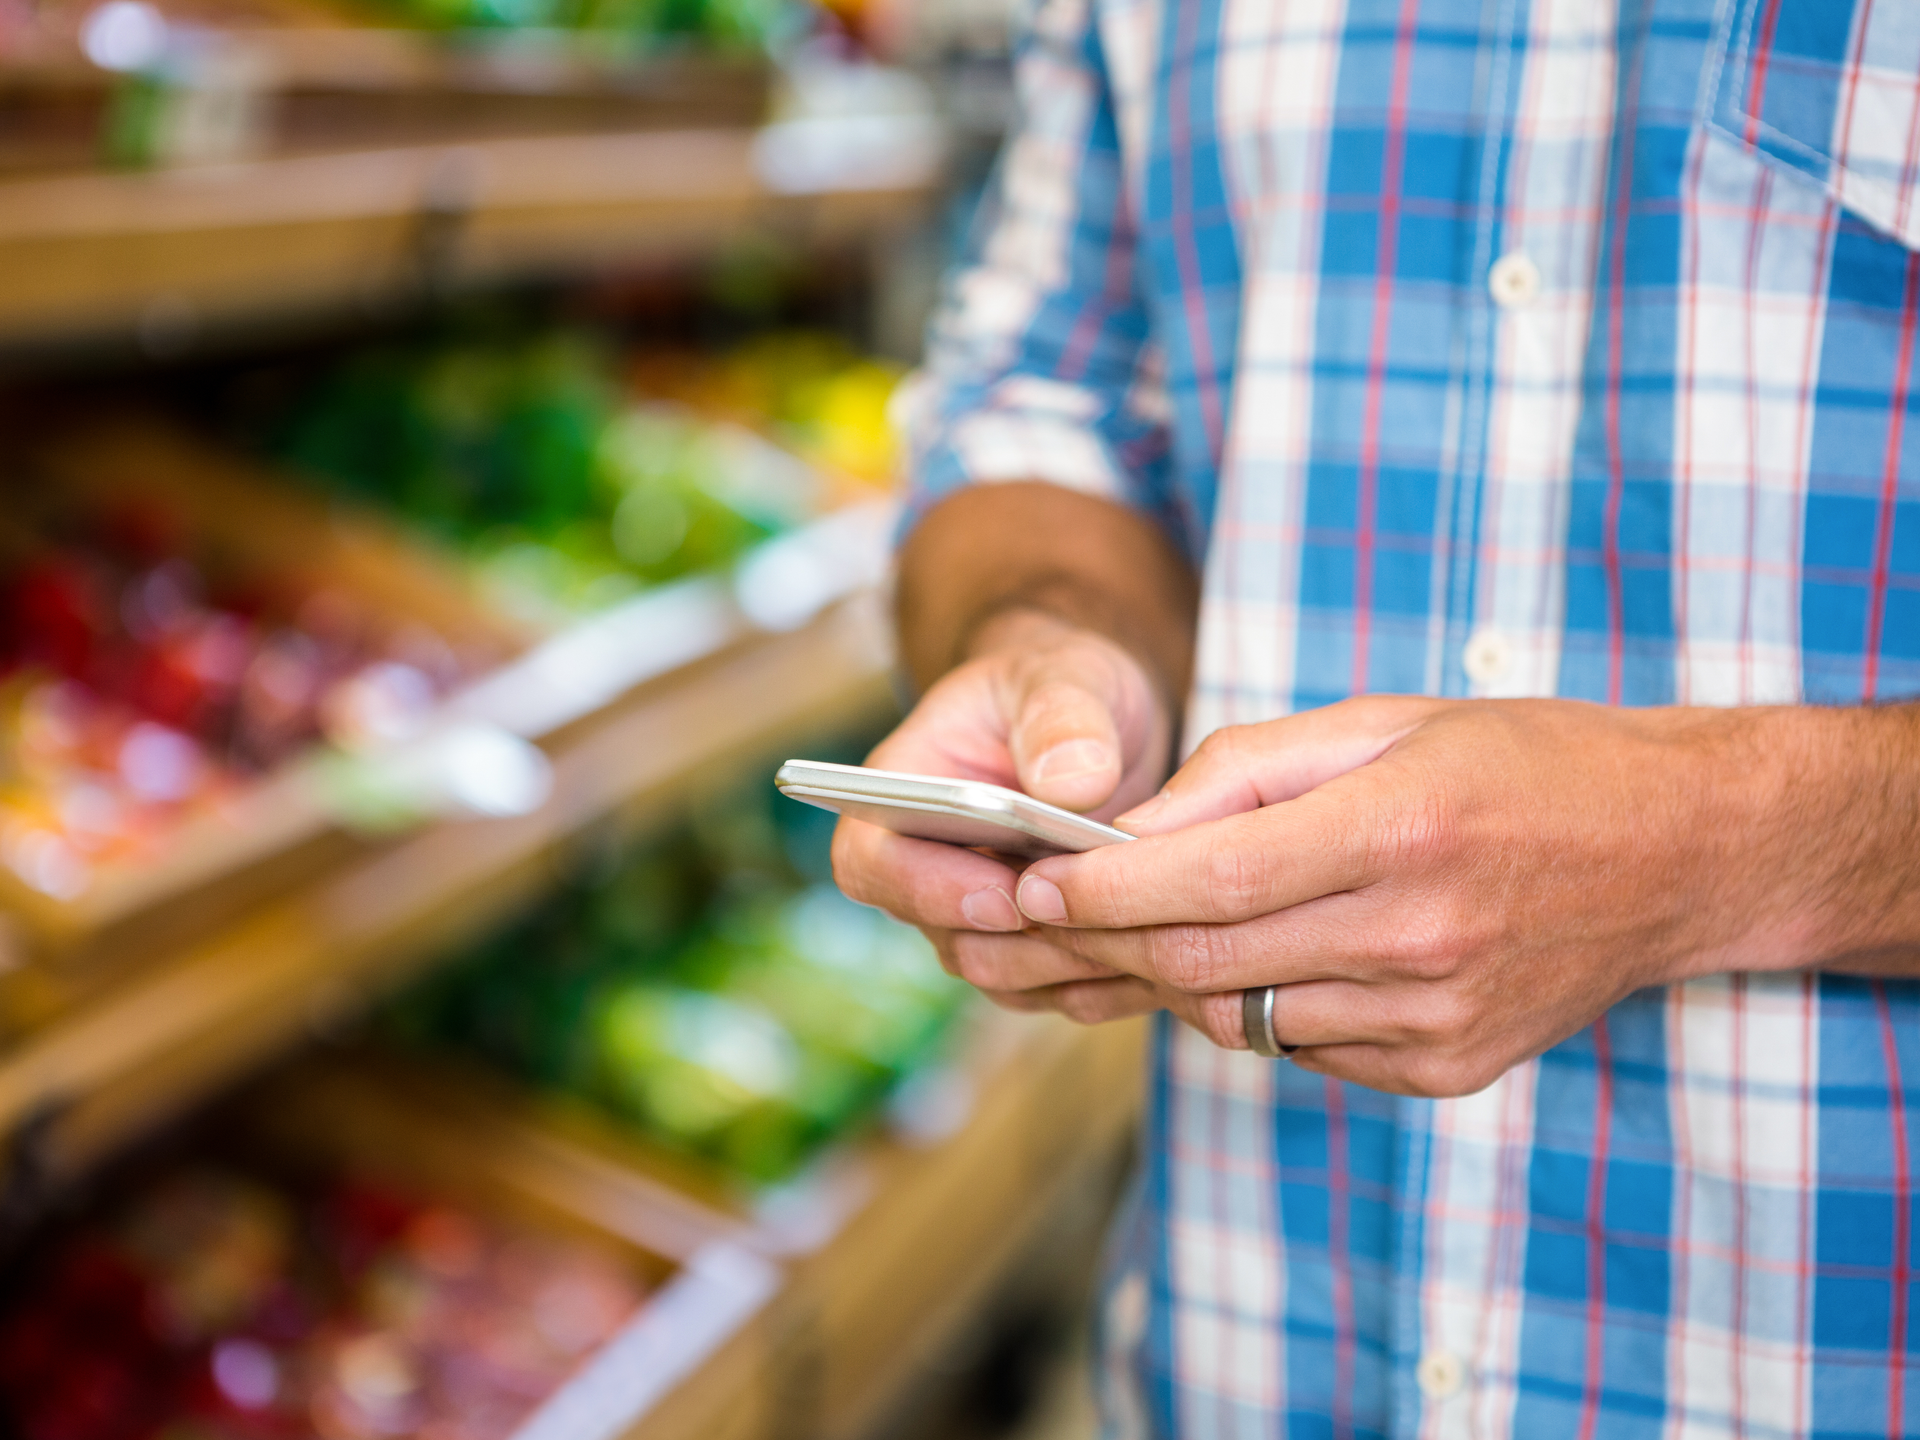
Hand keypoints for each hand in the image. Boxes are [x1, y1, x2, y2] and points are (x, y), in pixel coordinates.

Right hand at [830, 611, 1182, 1020]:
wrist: (1099, 721)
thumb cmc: (1062, 688)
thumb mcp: (1065, 676)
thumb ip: (1061, 718)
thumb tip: (1071, 786)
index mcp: (903, 791)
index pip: (871, 862)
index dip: (925, 890)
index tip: (1006, 893)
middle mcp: (928, 867)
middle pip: (948, 938)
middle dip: (1026, 940)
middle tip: (1109, 922)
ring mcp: (977, 915)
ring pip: (1005, 975)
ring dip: (1073, 964)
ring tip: (1150, 933)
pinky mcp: (1031, 946)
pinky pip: (1057, 989)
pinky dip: (1108, 979)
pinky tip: (1168, 955)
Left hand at [1009, 696, 1813, 1096]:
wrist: (1681, 851)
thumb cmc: (1525, 761)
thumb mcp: (1384, 722)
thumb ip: (1248, 772)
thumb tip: (1129, 829)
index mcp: (1401, 829)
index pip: (1210, 881)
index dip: (1104, 892)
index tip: (1034, 887)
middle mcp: (1419, 937)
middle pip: (1207, 960)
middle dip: (1109, 939)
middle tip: (1051, 913)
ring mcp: (1435, 1017)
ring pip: (1242, 1016)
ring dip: (1179, 972)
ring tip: (1157, 921)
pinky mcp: (1446, 1070)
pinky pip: (1303, 1048)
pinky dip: (1260, 1004)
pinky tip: (1274, 954)